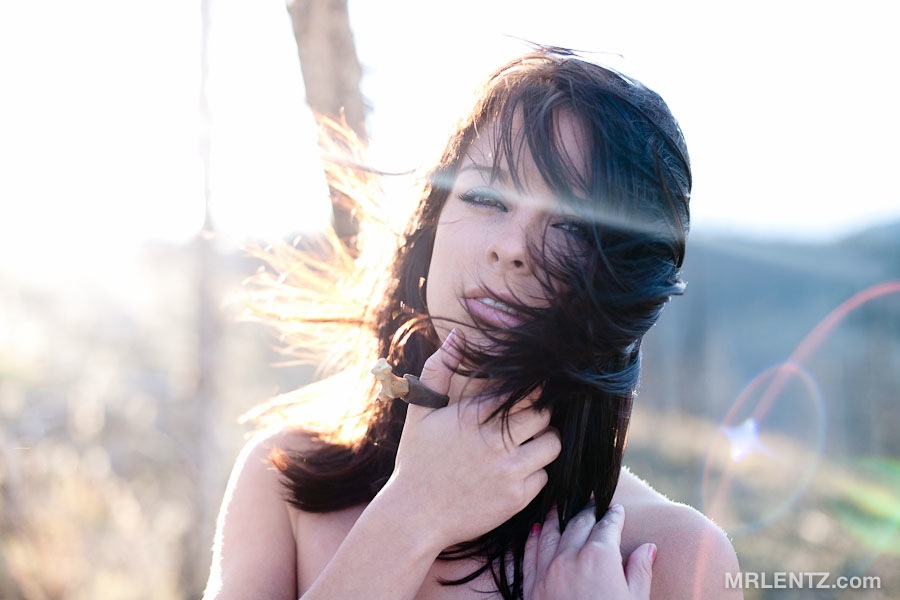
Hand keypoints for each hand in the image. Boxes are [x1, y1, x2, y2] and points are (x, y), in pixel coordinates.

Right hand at [384, 329, 561, 551]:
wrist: (414, 517)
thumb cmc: (417, 460)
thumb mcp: (421, 412)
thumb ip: (437, 370)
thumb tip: (457, 337)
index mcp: (472, 416)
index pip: (523, 391)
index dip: (532, 389)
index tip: (531, 391)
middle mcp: (494, 442)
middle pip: (543, 414)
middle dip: (540, 413)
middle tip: (530, 417)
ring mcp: (508, 471)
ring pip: (551, 444)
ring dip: (544, 440)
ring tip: (528, 441)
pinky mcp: (516, 498)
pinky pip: (544, 476)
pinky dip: (535, 471)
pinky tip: (516, 470)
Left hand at [524, 504, 655, 599]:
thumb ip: (640, 571)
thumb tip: (649, 547)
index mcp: (601, 557)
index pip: (608, 526)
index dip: (614, 516)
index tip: (616, 509)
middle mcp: (571, 557)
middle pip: (579, 524)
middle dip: (588, 511)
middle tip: (592, 501)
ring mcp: (548, 571)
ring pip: (551, 533)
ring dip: (557, 516)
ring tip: (560, 505)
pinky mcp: (531, 587)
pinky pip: (530, 554)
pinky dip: (534, 539)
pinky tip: (537, 530)